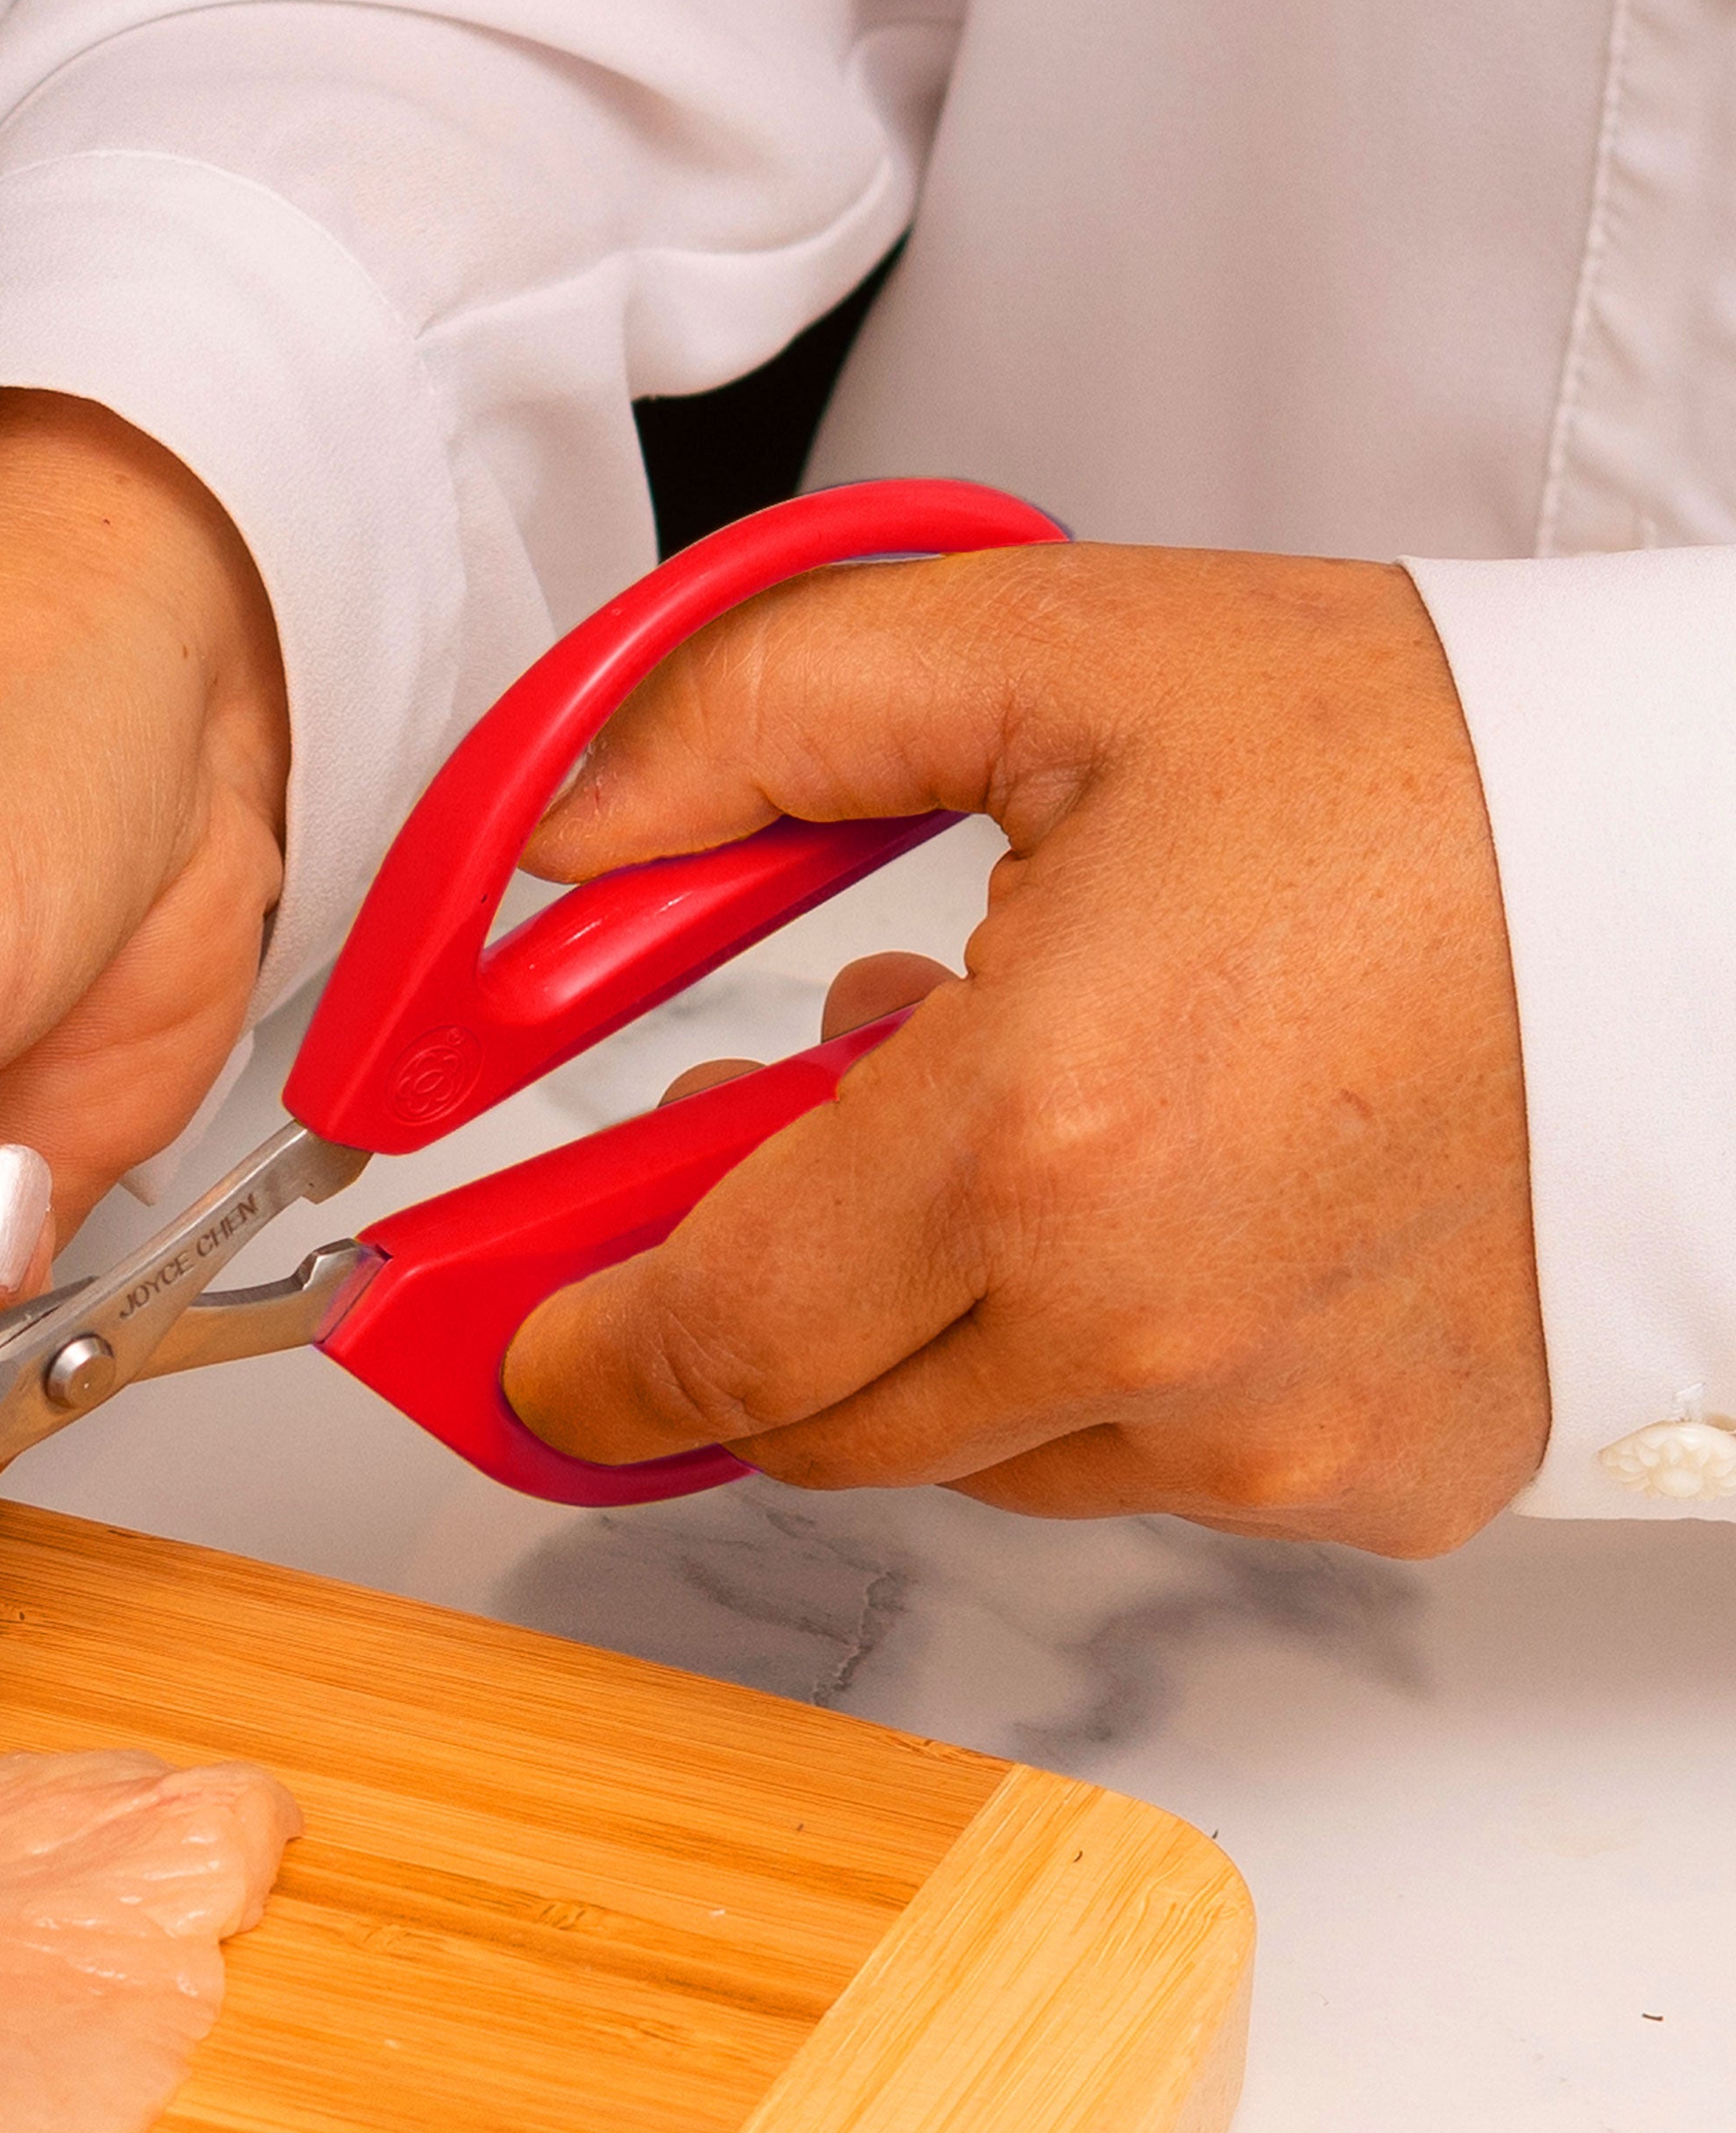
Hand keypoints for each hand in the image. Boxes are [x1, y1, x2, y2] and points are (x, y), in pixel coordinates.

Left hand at [502, 542, 1549, 1556]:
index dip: (579, 1346)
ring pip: (969, 1450)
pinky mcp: (1378, 1478)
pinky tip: (1160, 1204)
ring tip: (1023, 1118)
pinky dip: (1093, 1362)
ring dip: (930, 1319)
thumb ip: (746, 726)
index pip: (711, 1335)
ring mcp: (1277, 1437)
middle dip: (741, 1310)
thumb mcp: (1045, 654)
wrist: (1719, 872)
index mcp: (1043, 1141)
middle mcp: (1155, 1337)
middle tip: (757, 1161)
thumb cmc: (1420, 765)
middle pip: (813, 1421)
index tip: (517, 1335)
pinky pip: (1140, 1466)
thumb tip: (556, 848)